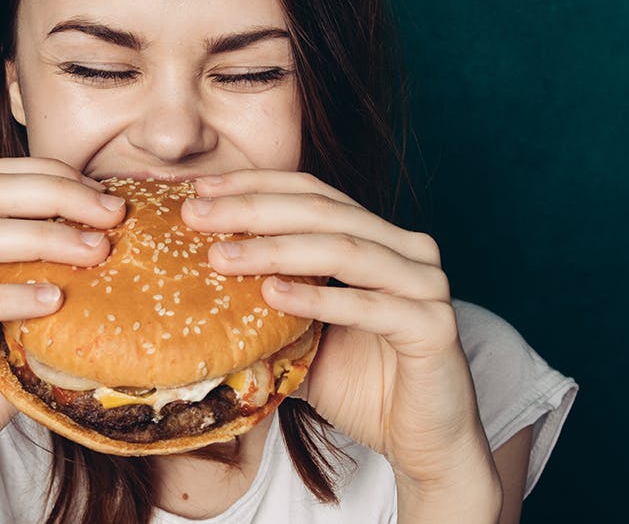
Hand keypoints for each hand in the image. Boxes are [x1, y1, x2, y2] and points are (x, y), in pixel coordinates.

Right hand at [0, 158, 125, 515]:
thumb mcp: (12, 336)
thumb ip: (44, 298)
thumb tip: (119, 275)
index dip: (51, 176)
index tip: (106, 197)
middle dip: (57, 194)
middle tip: (114, 214)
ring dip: (42, 237)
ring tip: (96, 251)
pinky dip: (6, 297)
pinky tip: (52, 301)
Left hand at [182, 170, 496, 490]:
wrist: (423, 443)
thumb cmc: (363, 386)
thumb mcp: (303, 338)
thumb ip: (267, 307)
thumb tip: (194, 287)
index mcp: (378, 238)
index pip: (312, 193)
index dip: (254, 185)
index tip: (199, 188)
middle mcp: (407, 249)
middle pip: (322, 211)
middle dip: (253, 209)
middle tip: (195, 214)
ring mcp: (425, 284)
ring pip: (343, 249)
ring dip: (275, 249)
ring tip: (220, 256)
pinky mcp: (434, 326)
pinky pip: (368, 306)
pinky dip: (317, 298)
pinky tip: (271, 293)